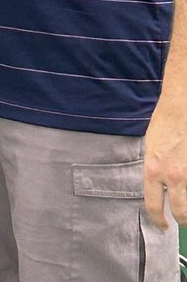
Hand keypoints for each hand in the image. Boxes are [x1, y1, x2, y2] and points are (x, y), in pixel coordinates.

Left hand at [143, 92, 186, 226]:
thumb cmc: (164, 123)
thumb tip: (158, 186)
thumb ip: (154, 170)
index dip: (158, 220)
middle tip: (182, 220)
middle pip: (181, 213)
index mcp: (152, 170)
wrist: (181, 106)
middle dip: (182, 220)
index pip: (153, 206)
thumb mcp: (150, 148)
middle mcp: (172, 176)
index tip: (162, 225)